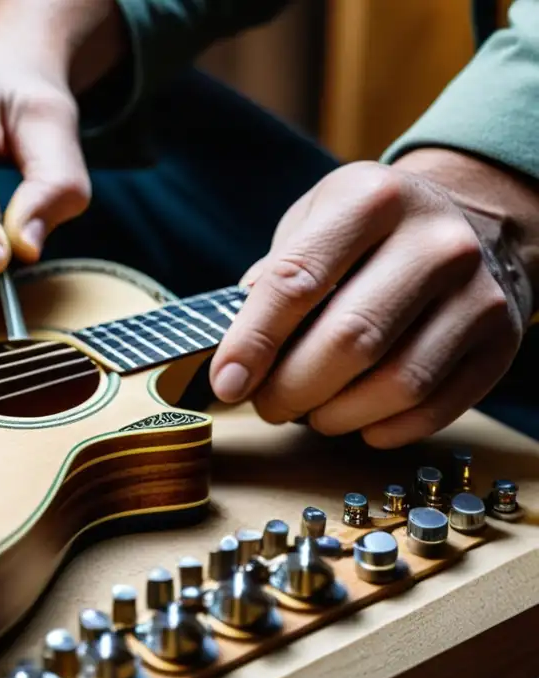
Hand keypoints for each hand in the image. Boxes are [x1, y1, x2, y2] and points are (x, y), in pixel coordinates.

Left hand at [209, 155, 535, 447]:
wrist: (474, 222)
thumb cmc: (369, 232)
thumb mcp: (315, 221)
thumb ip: (274, 277)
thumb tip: (238, 349)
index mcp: (373, 198)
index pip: (298, 281)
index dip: (254, 341)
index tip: (227, 383)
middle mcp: (435, 241)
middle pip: (350, 340)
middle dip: (292, 388)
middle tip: (267, 403)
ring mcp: (478, 292)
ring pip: (397, 384)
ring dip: (337, 414)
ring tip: (311, 411)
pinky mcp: (501, 340)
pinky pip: (435, 408)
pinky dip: (384, 428)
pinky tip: (359, 420)